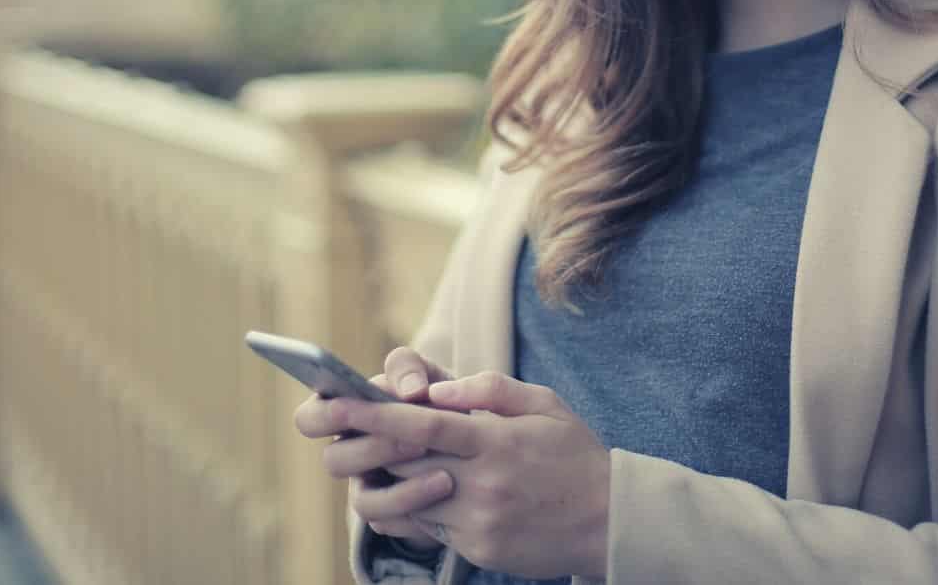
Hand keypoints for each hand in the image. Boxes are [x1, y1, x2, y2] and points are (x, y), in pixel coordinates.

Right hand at [293, 347, 457, 557]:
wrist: (466, 441)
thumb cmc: (435, 398)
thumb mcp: (427, 374)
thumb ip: (411, 368)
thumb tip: (411, 390)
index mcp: (344, 415)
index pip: (309, 418)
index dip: (322, 415)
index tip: (346, 405)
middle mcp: (347, 453)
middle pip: (334, 460)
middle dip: (373, 448)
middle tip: (415, 439)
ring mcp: (365, 487)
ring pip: (362, 499)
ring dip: (399, 485)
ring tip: (439, 465)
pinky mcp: (387, 515)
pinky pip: (388, 521)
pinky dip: (416, 503)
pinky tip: (445, 487)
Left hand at [331, 371, 611, 580]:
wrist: (609, 520)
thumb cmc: (574, 454)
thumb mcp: (545, 404)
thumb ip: (489, 390)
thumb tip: (438, 389)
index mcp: (496, 442)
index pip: (422, 426)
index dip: (373, 414)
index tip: (335, 402)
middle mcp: (482, 484)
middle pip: (402, 463)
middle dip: (362, 443)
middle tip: (328, 425)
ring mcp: (477, 522)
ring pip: (409, 499)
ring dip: (388, 478)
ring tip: (382, 457)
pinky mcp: (477, 548)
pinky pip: (429, 527)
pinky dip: (416, 505)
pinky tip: (422, 488)